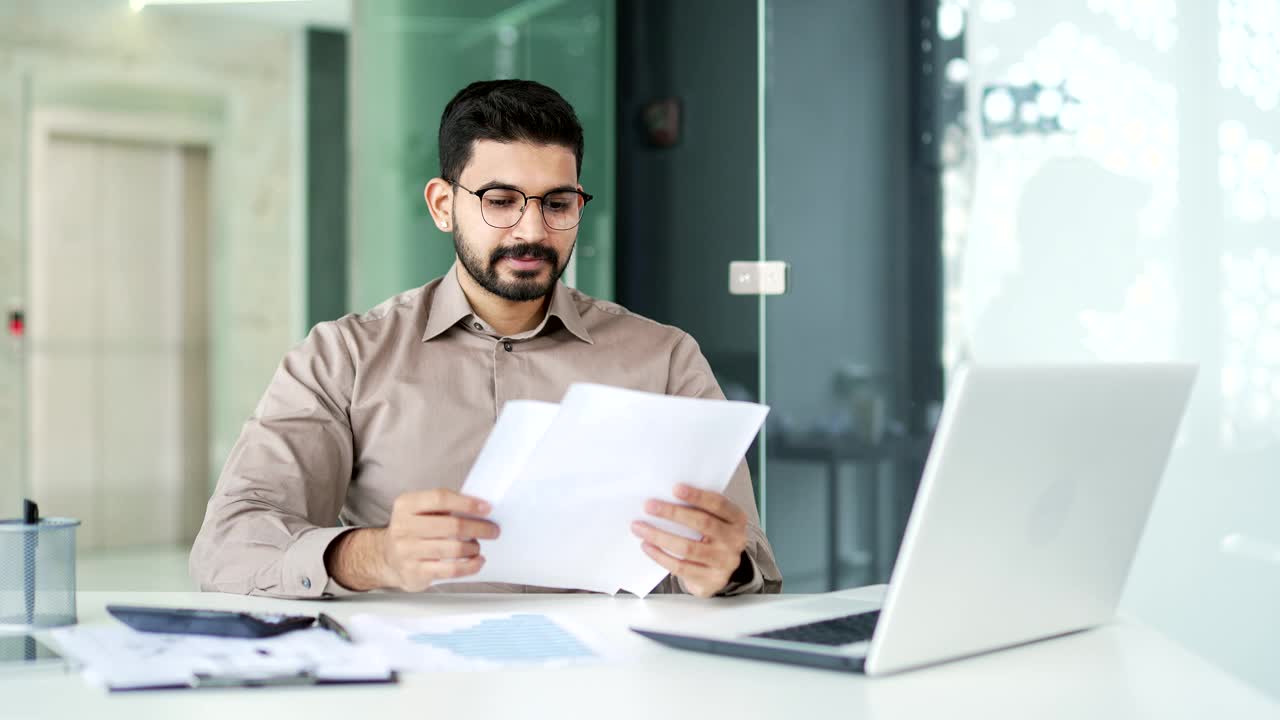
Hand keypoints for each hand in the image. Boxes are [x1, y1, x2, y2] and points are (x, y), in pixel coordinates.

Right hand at [379, 489, 499, 590]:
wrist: (387, 557)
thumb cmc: (412, 530)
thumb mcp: (420, 510)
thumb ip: (443, 507)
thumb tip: (480, 508)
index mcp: (406, 505)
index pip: (440, 498)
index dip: (467, 503)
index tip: (486, 508)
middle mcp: (403, 527)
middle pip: (451, 525)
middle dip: (478, 528)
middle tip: (493, 530)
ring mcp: (407, 551)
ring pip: (453, 549)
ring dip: (473, 547)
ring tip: (477, 546)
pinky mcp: (415, 572)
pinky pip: (450, 570)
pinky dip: (470, 566)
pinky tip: (477, 561)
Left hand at [631, 483, 748, 597]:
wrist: (720, 572)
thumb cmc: (712, 538)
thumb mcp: (714, 520)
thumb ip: (698, 508)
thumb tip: (664, 496)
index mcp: (736, 520)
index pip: (718, 504)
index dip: (697, 496)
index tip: (675, 488)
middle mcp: (734, 540)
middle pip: (703, 524)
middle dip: (673, 513)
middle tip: (649, 506)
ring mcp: (724, 562)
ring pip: (688, 548)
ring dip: (660, 536)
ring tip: (639, 527)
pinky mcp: (710, 581)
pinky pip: (681, 567)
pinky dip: (660, 556)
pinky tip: (647, 546)